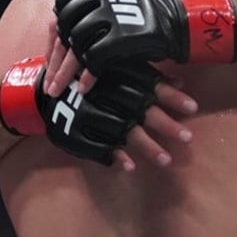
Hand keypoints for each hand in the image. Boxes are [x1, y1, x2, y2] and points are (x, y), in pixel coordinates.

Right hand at [0, 55, 194, 167]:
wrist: (43, 87)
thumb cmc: (88, 77)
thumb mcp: (115, 69)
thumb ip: (146, 76)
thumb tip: (180, 81)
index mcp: (118, 77)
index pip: (149, 85)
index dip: (171, 96)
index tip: (193, 107)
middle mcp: (107, 95)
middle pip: (140, 111)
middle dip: (165, 124)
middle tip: (187, 137)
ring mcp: (91, 114)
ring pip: (123, 132)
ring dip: (146, 147)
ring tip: (166, 160)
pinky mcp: (76, 130)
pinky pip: (97, 147)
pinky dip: (113, 156)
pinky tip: (130, 166)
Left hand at [48, 0, 236, 93]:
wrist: (177, 22)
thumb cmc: (142, 17)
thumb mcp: (111, 3)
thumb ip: (86, 14)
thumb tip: (54, 29)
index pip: (61, 12)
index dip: (53, 40)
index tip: (50, 60)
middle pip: (65, 32)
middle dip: (55, 61)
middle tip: (48, 84)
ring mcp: (109, 13)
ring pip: (76, 47)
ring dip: (66, 72)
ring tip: (59, 91)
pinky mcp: (121, 33)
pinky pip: (95, 58)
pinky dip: (88, 75)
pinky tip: (83, 89)